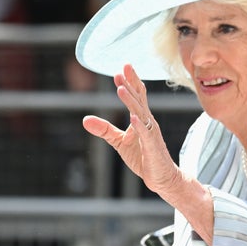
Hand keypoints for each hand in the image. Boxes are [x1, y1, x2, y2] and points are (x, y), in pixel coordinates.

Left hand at [82, 64, 181, 196]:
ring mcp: (151, 133)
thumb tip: (84, 119)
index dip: (130, 82)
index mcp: (142, 119)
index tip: (122, 68)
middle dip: (131, 83)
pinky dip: (139, 125)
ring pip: (141, 113)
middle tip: (123, 68)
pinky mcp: (152, 146)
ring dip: (131, 101)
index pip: (137, 96)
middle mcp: (149, 122)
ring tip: (121, 88)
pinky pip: (146, 133)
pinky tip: (133, 117)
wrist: (162, 177)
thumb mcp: (120, 142)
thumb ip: (104, 130)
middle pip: (140, 99)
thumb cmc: (144, 157)